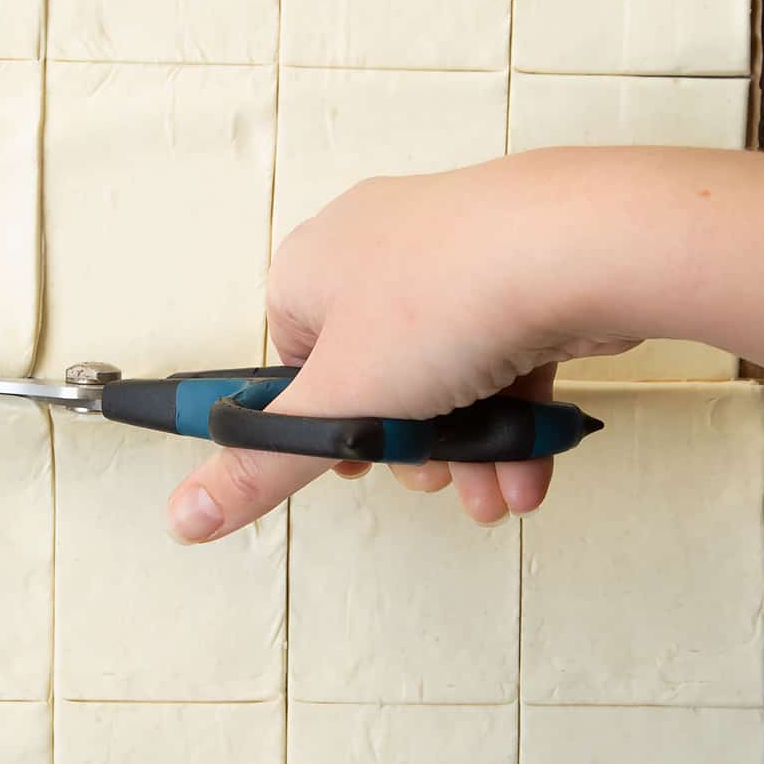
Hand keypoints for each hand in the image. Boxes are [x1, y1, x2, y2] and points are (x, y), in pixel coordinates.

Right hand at [166, 159, 635, 542]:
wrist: (578, 251)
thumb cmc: (448, 298)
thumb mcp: (338, 405)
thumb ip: (262, 467)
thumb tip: (186, 513)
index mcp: (311, 267)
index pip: (292, 362)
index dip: (321, 427)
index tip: (350, 468)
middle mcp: (377, 251)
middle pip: (376, 379)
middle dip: (412, 450)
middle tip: (431, 479)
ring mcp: (454, 260)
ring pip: (448, 379)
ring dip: (470, 451)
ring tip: (495, 492)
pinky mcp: (521, 277)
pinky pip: (504, 361)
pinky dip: (514, 420)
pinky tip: (530, 469)